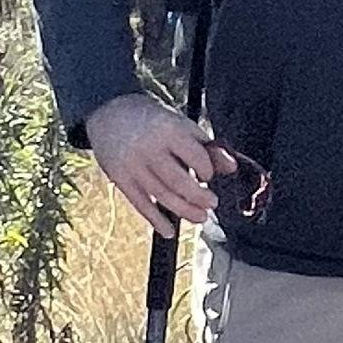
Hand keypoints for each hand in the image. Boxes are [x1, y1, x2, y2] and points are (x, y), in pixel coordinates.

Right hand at [86, 92, 238, 237]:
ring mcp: (132, 165)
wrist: (111, 112)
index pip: (195, 156)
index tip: (208, 176)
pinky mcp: (119, 178)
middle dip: (199, 197)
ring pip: (161, 195)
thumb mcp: (181, 124)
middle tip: (212, 203)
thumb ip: (206, 146)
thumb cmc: (154, 121)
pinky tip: (169, 231)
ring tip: (200, 217)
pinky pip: (140, 204)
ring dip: (183, 211)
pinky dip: (156, 220)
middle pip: (178, 181)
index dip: (206, 170)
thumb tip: (232, 167)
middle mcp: (149, 148)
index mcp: (169, 130)